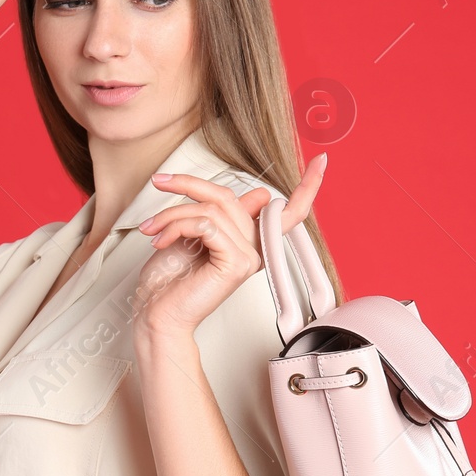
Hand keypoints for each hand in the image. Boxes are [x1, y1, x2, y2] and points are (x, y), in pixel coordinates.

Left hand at [133, 153, 327, 338]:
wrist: (157, 314)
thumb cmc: (170, 280)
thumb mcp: (195, 233)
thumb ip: (222, 212)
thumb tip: (258, 194)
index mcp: (251, 240)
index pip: (289, 211)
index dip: (308, 186)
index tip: (321, 161)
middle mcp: (255, 249)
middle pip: (230, 196)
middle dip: (188, 185)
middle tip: (160, 183)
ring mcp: (249, 256)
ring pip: (213, 209)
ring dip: (173, 213)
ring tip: (153, 228)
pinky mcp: (236, 263)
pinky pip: (207, 224)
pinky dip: (177, 226)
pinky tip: (162, 239)